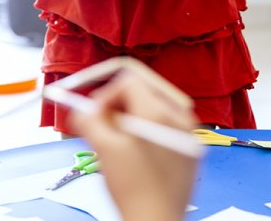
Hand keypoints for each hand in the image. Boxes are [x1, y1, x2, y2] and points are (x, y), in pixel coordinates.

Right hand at [70, 69, 197, 220]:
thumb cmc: (135, 191)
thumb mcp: (104, 149)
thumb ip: (89, 120)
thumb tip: (81, 108)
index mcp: (160, 112)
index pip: (129, 80)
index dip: (105, 93)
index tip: (93, 112)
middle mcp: (180, 117)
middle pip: (144, 90)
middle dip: (119, 103)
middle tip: (102, 122)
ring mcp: (189, 133)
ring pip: (156, 107)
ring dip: (132, 116)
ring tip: (117, 139)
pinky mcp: (190, 148)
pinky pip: (168, 124)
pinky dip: (149, 129)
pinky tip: (135, 149)